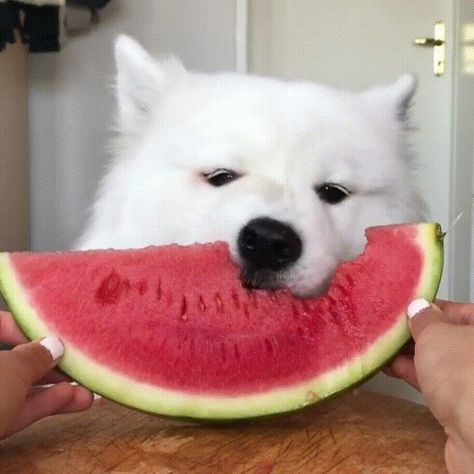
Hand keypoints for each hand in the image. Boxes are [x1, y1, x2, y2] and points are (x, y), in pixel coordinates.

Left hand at [0, 310, 92, 439]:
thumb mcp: (12, 369)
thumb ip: (36, 355)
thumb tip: (54, 346)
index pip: (0, 322)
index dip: (30, 325)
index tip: (55, 335)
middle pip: (13, 357)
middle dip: (50, 363)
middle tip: (78, 363)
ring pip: (17, 387)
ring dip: (54, 388)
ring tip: (86, 390)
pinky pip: (14, 408)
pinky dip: (41, 405)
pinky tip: (72, 401)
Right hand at [385, 299, 473, 472]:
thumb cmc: (463, 374)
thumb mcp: (435, 334)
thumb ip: (424, 318)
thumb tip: (418, 308)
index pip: (456, 310)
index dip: (427, 307)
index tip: (403, 307)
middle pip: (446, 336)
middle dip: (415, 333)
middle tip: (389, 328)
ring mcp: (472, 381)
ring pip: (438, 360)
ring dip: (410, 354)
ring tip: (383, 348)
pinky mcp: (462, 404)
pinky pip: (435, 381)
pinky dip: (414, 373)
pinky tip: (392, 368)